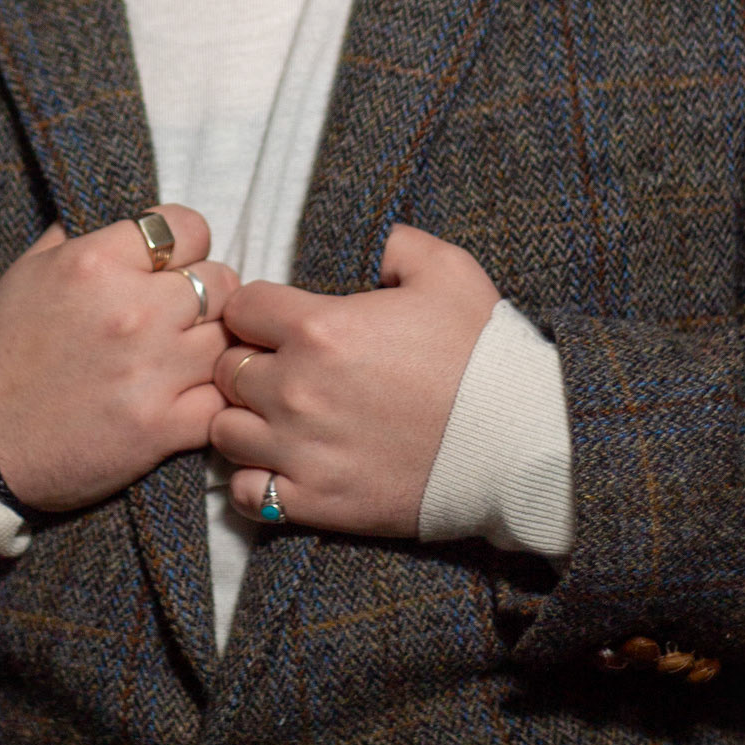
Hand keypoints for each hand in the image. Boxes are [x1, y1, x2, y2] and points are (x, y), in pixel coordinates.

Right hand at [0, 205, 237, 511]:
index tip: (172, 265)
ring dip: (213, 346)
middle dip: (207, 294)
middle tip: (184, 314)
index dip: (186, 244)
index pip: (188, 226)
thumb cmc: (2, 349)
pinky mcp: (161, 427)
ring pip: (230, 339)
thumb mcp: (31, 269)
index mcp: (98, 263)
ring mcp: (151, 371)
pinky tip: (193, 396)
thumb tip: (131, 217)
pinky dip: (215, 399)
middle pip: (221, 280)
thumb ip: (85, 235)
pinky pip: (223, 400)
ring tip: (188, 355)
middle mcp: (132, 310)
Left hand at [210, 223, 500, 535]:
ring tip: (279, 415)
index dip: (258, 309)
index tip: (280, 320)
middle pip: (226, 369)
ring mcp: (303, 450)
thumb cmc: (482, 353)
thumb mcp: (446, 270)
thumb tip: (368, 242)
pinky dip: (256, 479)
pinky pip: (249, 493)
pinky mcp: (317, 502)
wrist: (519, 442)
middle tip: (281, 367)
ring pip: (225, 431)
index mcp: (321, 327)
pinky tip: (283, 462)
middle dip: (248, 361)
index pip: (241, 307)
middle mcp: (298, 389)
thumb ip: (392, 242)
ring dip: (246, 419)